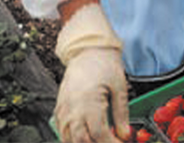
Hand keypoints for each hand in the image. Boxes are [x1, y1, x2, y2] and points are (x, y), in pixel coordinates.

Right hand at [54, 4, 128, 142]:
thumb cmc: (104, 64)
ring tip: (99, 141)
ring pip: (68, 140)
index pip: (98, 134)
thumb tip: (124, 134)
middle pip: (81, 141)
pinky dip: (72, 139)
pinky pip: (61, 132)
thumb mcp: (119, 86)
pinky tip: (85, 138)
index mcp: (88, 102)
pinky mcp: (59, 109)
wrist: (87, 50)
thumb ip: (121, 113)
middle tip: (110, 142)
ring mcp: (63, 110)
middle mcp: (72, 109)